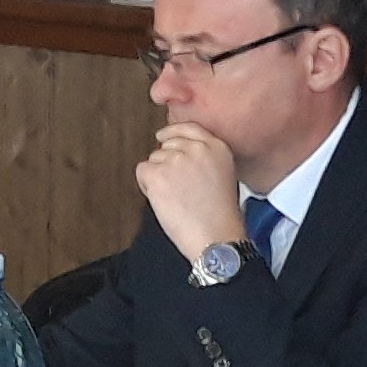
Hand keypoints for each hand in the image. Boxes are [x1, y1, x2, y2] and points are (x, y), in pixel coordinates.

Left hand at [137, 122, 248, 262]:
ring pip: (154, 160)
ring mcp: (175, 160)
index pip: (188, 128)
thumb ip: (205, 159)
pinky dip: (147, 187)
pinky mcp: (158, 174)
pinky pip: (142, 171)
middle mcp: (196, 148)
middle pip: (167, 146)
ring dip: (158, 177)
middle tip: (177, 188)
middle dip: (166, 164)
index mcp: (217, 147)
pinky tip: (164, 201)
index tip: (163, 137)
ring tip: (175, 199)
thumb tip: (181, 155)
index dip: (172, 133)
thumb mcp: (224, 175)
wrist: (215, 238)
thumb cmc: (221, 217)